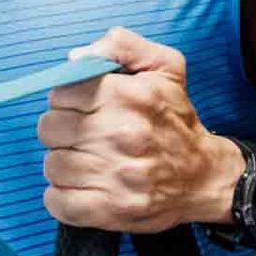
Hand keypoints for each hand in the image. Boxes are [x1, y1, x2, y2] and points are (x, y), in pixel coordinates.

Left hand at [37, 28, 243, 233]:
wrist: (204, 177)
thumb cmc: (177, 120)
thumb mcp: (165, 66)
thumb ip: (121, 45)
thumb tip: (76, 58)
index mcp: (132, 96)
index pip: (62, 93)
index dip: (67, 100)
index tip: (82, 108)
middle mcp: (124, 134)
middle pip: (50, 129)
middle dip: (62, 130)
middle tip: (84, 135)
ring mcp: (117, 175)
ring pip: (52, 164)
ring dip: (63, 163)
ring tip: (87, 161)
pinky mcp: (111, 210)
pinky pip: (57, 201)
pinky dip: (61, 196)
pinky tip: (82, 186)